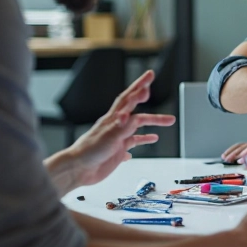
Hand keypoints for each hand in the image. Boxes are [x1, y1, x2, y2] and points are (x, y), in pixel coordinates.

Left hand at [52, 71, 174, 188]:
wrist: (78, 169)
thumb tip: (135, 116)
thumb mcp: (110, 137)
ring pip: (138, 127)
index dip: (139, 86)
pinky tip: (150, 140)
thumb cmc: (89, 152)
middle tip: (157, 92)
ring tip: (167, 121)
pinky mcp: (118, 149)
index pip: (129, 98)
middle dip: (148, 103)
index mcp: (113, 119)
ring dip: (152, 123)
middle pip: (137, 111)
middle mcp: (117, 126)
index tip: (149, 76)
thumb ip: (123, 127)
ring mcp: (118, 137)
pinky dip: (143, 140)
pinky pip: (134, 142)